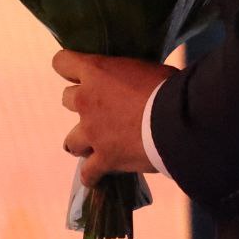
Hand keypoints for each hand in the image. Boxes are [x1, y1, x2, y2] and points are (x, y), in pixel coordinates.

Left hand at [56, 50, 172, 187]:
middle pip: (67, 99)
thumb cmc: (168, 86)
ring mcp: (92, 132)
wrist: (175, 121)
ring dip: (82, 141)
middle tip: (101, 108)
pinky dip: (92, 175)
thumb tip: (139, 80)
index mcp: (96, 72)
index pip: (62, 62)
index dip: (69, 67)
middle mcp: (86, 101)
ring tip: (96, 145)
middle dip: (82, 103)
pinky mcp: (103, 159)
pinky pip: (88, 173)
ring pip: (71, 141)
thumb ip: (131, 75)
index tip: (79, 73)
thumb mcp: (146, 68)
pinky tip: (98, 175)